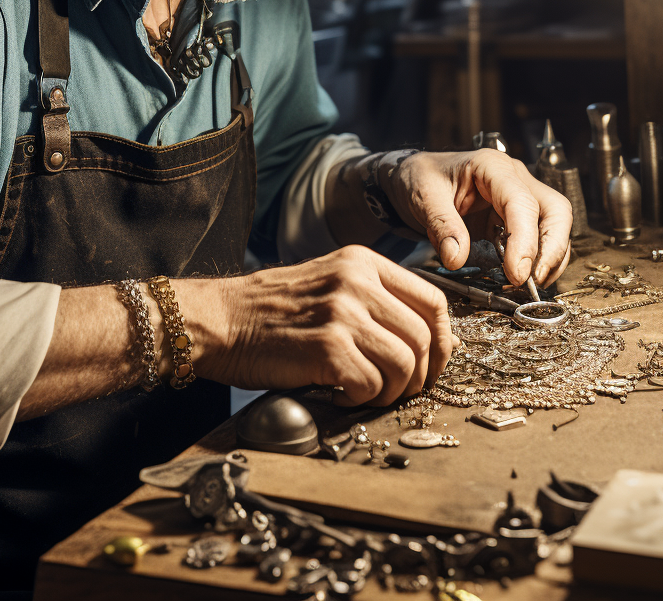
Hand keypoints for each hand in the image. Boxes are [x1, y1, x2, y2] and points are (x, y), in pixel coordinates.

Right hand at [177, 247, 454, 405]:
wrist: (219, 320)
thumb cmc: (273, 311)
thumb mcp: (331, 284)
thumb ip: (378, 301)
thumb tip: (435, 339)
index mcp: (363, 262)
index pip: (434, 300)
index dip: (443, 340)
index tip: (434, 363)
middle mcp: (357, 281)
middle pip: (425, 337)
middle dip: (421, 375)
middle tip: (400, 391)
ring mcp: (343, 312)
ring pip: (405, 364)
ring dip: (392, 392)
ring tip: (368, 394)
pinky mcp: (327, 347)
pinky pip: (372, 385)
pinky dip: (363, 400)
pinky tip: (342, 395)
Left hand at [386, 151, 571, 287]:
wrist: (413, 178)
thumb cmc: (420, 178)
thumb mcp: (423, 197)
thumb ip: (442, 226)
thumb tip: (457, 259)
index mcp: (491, 166)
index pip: (521, 201)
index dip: (525, 239)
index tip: (517, 273)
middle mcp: (514, 178)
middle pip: (555, 210)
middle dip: (552, 248)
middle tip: (534, 281)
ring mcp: (518, 198)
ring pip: (553, 225)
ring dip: (549, 257)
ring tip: (530, 285)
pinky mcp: (513, 219)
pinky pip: (538, 238)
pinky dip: (537, 260)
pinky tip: (521, 277)